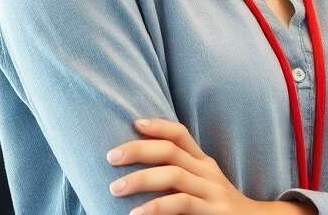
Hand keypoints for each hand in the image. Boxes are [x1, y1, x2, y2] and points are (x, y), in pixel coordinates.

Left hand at [106, 118, 315, 214]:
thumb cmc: (217, 208)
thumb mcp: (201, 186)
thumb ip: (179, 175)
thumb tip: (139, 169)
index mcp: (203, 163)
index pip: (180, 135)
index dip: (158, 125)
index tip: (134, 123)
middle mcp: (207, 172)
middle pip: (171, 151)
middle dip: (138, 150)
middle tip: (110, 157)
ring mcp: (211, 191)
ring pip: (174, 175)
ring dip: (141, 179)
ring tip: (115, 188)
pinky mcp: (213, 212)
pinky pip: (181, 204)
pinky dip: (156, 207)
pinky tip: (137, 214)